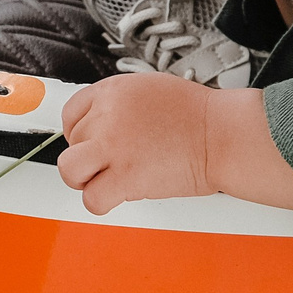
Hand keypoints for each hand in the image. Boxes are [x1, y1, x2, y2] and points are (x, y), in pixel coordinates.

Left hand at [59, 74, 292, 215]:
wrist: (223, 135)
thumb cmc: (199, 116)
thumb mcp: (150, 90)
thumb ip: (120, 105)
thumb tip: (102, 124)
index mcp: (113, 91)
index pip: (71, 113)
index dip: (78, 133)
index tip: (92, 143)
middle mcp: (107, 116)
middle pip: (72, 142)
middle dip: (90, 155)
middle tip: (114, 162)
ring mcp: (113, 146)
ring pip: (69, 170)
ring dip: (84, 179)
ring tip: (107, 180)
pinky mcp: (125, 176)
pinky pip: (91, 199)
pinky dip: (102, 203)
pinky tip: (120, 195)